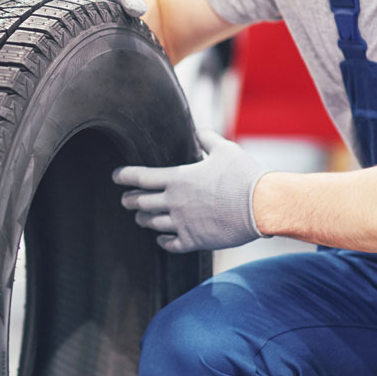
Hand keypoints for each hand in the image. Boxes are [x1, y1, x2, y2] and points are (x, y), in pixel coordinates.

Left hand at [112, 131, 268, 252]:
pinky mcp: (194, 240)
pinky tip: (161, 239)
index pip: (141, 177)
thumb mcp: (225, 150)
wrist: (260, 206)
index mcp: (178, 178)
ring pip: (152, 224)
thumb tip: (200, 132)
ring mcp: (182, 223)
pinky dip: (163, 241)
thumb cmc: (244, 175)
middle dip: (130, 200)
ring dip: (143, 220)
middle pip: (141, 202)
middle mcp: (175, 202)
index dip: (124, 176)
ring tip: (141, 218)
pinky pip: (170, 244)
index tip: (115, 176)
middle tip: (125, 200)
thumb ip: (208, 140)